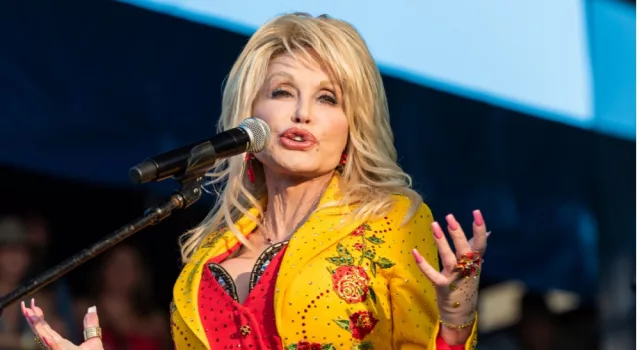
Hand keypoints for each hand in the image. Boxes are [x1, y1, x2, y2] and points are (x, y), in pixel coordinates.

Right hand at [22, 299, 103, 349]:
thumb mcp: (93, 338)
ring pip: (45, 338)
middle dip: (33, 320)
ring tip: (30, 315)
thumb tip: (91, 309)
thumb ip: (90, 324)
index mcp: (61, 344)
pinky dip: (50, 342)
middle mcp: (57, 348)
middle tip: (26, 306)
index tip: (34, 306)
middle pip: (42, 332)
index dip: (39, 318)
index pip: (47, 329)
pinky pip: (55, 347)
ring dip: (38, 327)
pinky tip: (47, 336)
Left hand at [412, 210, 488, 327]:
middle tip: (450, 217)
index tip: (476, 212)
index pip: (480, 244)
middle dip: (458, 233)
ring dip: (441, 242)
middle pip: (465, 250)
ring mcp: (455, 279)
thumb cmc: (466, 286)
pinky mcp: (442, 287)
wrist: (460, 314)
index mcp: (475, 264)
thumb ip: (477, 249)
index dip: (479, 229)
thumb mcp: (474, 267)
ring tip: (434, 225)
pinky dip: (423, 264)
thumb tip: (487, 232)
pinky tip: (415, 251)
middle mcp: (467, 270)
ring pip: (449, 259)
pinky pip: (433, 275)